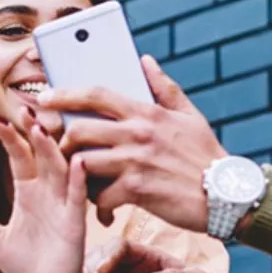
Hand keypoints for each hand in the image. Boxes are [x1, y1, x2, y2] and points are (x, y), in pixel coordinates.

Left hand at [0, 110, 102, 272]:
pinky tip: (78, 163)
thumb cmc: (28, 265)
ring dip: (54, 150)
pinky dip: (80, 180)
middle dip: (34, 134)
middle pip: (42, 156)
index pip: (19, 158)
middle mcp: (48, 194)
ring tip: (45, 129)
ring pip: (61, 170)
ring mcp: (63, 206)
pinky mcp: (76, 223)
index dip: (10, 140)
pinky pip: (79, 197)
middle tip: (25, 110)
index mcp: (28, 193)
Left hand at [42, 55, 226, 231]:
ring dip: (77, 175)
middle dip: (62, 141)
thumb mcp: (190, 116)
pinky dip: (99, 205)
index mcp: (147, 112)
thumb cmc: (207, 156)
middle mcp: (138, 134)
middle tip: (63, 152)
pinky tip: (106, 210)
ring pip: (82, 163)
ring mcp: (135, 162)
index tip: (45, 97)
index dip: (64, 93)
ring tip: (83, 183)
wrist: (226, 195)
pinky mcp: (137, 190)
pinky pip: (100, 196)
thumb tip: (145, 61)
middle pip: (78, 129)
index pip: (96, 94)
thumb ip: (164, 87)